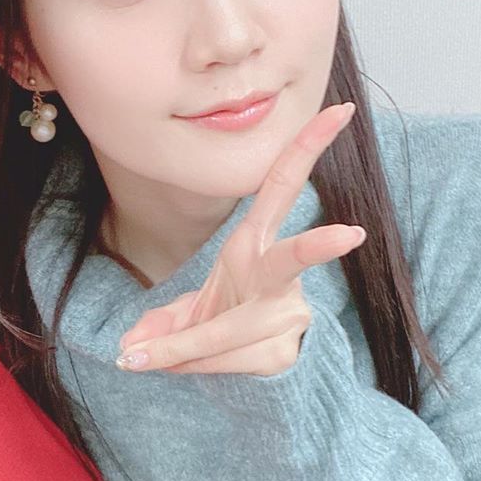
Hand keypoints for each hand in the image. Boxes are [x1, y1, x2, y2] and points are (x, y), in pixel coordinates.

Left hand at [116, 103, 364, 376]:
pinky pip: (222, 359)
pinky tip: (173, 364)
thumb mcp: (189, 308)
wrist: (254, 369)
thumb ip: (161, 321)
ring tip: (135, 357)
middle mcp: (276, 276)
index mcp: (256, 242)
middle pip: (293, 259)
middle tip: (350, 235)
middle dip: (315, 247)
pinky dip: (186, 364)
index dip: (308, 148)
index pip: (284, 187)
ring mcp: (286, 315)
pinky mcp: (281, 352)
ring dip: (176, 347)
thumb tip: (130, 345)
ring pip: (225, 331)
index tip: (341, 111)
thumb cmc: (222, 319)